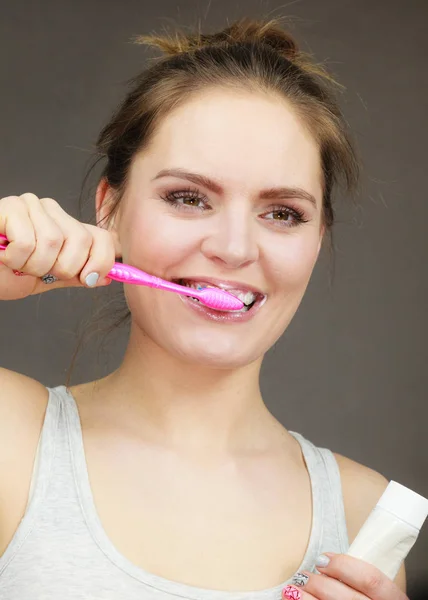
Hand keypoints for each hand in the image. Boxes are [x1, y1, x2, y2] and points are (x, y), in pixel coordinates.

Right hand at [0, 193, 120, 299]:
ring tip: (16, 264)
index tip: (89, 280)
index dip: (101, 261)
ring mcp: (31, 205)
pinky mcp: (11, 207)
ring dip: (33, 265)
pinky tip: (3, 255)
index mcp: (66, 227)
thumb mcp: (46, 279)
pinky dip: (15, 259)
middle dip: (62, 268)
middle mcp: (52, 211)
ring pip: (54, 242)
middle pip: (82, 240)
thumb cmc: (3, 274)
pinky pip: (28, 242)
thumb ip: (75, 276)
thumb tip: (107, 277)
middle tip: (37, 271)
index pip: (101, 237)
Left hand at [282, 553, 407, 599]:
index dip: (343, 565)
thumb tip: (324, 562)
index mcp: (393, 599)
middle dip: (319, 585)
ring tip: (293, 590)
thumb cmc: (371, 599)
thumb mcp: (377, 591)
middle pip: (346, 598)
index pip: (370, 578)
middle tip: (303, 576)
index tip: (322, 558)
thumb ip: (359, 579)